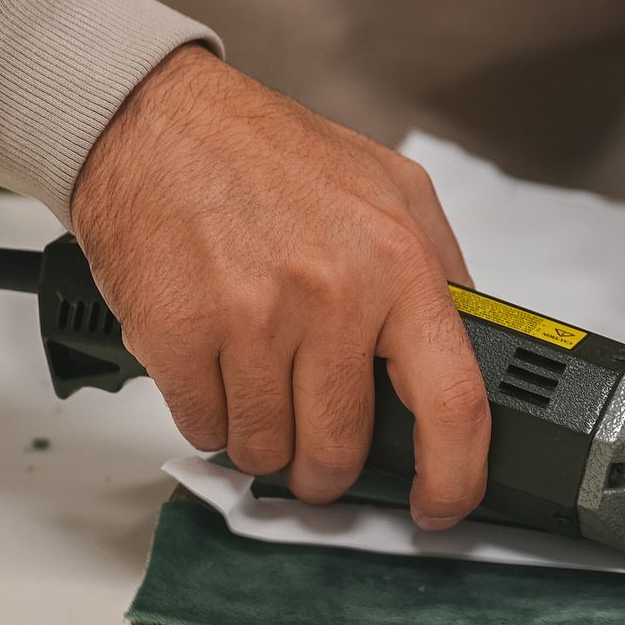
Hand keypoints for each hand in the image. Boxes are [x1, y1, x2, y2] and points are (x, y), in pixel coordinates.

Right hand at [70, 45, 488, 528]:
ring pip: (268, 450)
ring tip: (260, 387)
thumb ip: (439, 272)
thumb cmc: (269, 156)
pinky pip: (206, 429)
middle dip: (328, 467)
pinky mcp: (181, 336)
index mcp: (399, 264)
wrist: (154, 119)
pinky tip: (217, 368)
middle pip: (342, 447)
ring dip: (266, 441)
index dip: (454, 475)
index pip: (454, 403)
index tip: (440, 504)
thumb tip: (470, 353)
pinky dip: (212, 417)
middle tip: (319, 449)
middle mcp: (333, 295)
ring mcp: (254, 319)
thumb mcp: (392, 192)